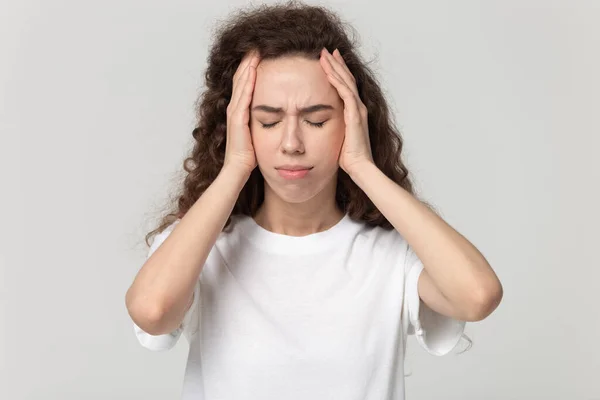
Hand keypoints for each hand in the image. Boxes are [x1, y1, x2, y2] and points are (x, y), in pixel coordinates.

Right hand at [224, 51, 260, 175]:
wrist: (238, 169)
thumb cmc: (249, 156)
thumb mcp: (258, 133)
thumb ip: (263, 122)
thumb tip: (278, 114)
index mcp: (240, 111)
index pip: (245, 84)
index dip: (251, 68)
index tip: (260, 54)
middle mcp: (235, 108)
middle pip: (242, 78)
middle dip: (248, 62)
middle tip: (256, 45)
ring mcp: (235, 112)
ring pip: (241, 83)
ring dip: (247, 66)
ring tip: (254, 51)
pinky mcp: (237, 118)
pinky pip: (243, 95)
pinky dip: (247, 81)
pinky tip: (253, 69)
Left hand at [319, 48, 373, 176]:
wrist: (359, 167)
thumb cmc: (348, 157)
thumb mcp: (338, 137)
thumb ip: (333, 127)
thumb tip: (318, 126)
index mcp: (354, 112)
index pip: (346, 86)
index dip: (338, 72)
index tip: (328, 61)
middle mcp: (358, 108)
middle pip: (347, 79)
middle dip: (336, 64)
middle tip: (326, 50)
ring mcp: (358, 110)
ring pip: (346, 82)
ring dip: (335, 67)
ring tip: (324, 54)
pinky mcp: (355, 115)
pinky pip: (345, 93)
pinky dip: (337, 81)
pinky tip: (328, 71)